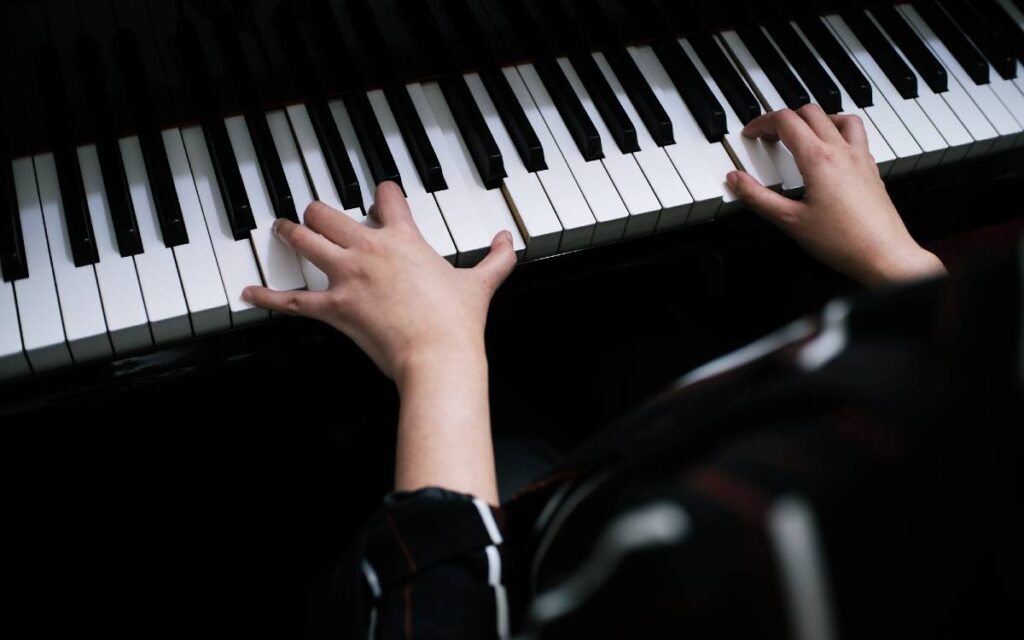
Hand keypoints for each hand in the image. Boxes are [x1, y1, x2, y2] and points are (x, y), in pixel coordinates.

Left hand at [241, 181, 516, 381]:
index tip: (380, 192)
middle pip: (329, 213)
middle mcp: (369, 249)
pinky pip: (291, 299)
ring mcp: (347, 276)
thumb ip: (497, 258)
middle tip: (314, 213)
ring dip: (289, 232)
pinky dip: (267, 296)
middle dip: (318, 210)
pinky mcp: (333, 307)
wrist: (438, 356)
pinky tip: (249, 291)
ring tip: (280, 228)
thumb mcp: (481, 284)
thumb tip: (509, 241)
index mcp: (404, 239)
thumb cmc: (457, 322)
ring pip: (305, 240)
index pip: (388, 198)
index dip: (383, 192)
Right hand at [727, 104, 944, 286]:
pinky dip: (838, 131)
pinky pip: (856, 135)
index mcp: (818, 158)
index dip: (762, 122)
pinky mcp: (871, 169)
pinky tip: (831, 151)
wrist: (884, 255)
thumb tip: (735, 180)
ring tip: (801, 134)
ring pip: (838, 117)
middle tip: (769, 136)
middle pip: (810, 112)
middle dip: (784, 119)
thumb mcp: (790, 221)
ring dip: (815, 118)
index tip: (751, 133)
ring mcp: (860, 157)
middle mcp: (842, 150)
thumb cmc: (842, 241)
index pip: (786, 121)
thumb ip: (758, 197)